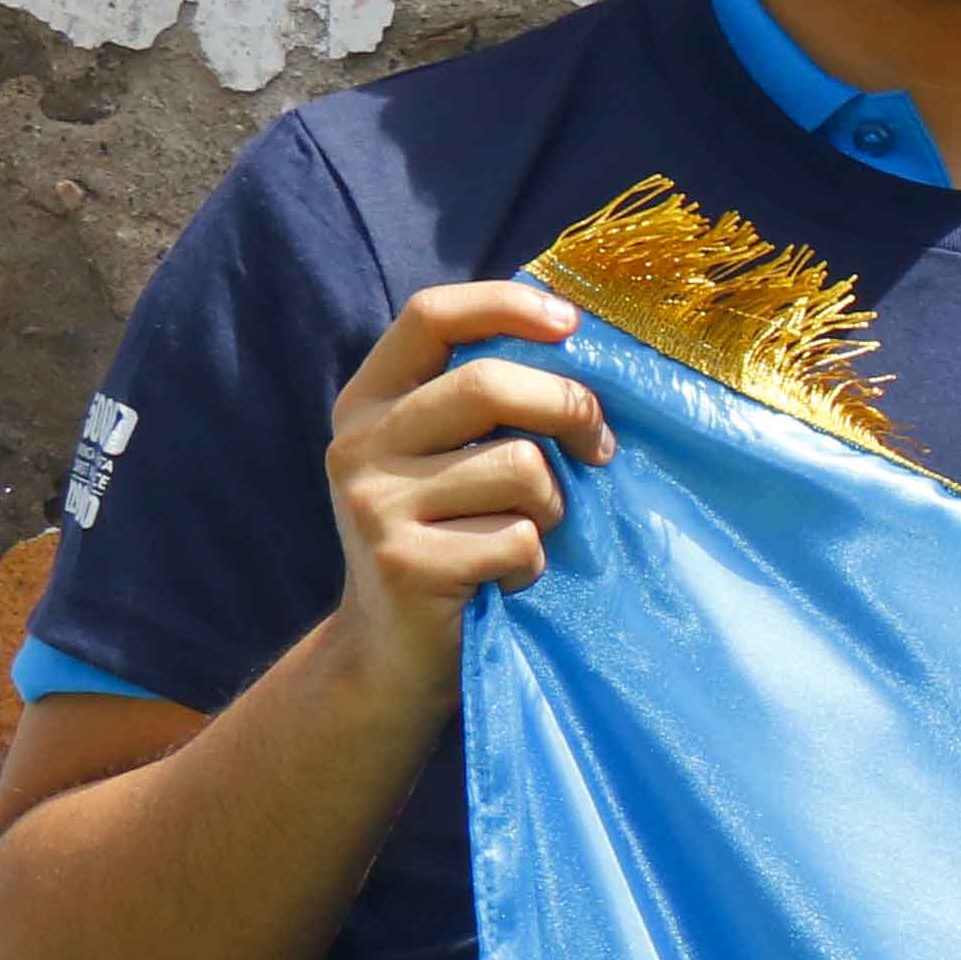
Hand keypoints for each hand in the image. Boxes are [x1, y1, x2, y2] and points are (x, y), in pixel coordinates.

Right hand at [322, 281, 606, 702]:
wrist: (391, 654)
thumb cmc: (448, 540)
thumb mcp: (447, 461)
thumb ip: (488, 406)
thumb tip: (587, 345)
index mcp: (370, 402)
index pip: (431, 316)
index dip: (506, 305)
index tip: (572, 322)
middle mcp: (359, 444)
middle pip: (489, 385)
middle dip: (569, 408)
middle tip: (601, 446)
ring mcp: (375, 504)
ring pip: (521, 467)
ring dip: (553, 506)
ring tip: (524, 533)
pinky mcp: (406, 563)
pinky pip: (521, 538)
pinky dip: (535, 562)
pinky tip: (503, 579)